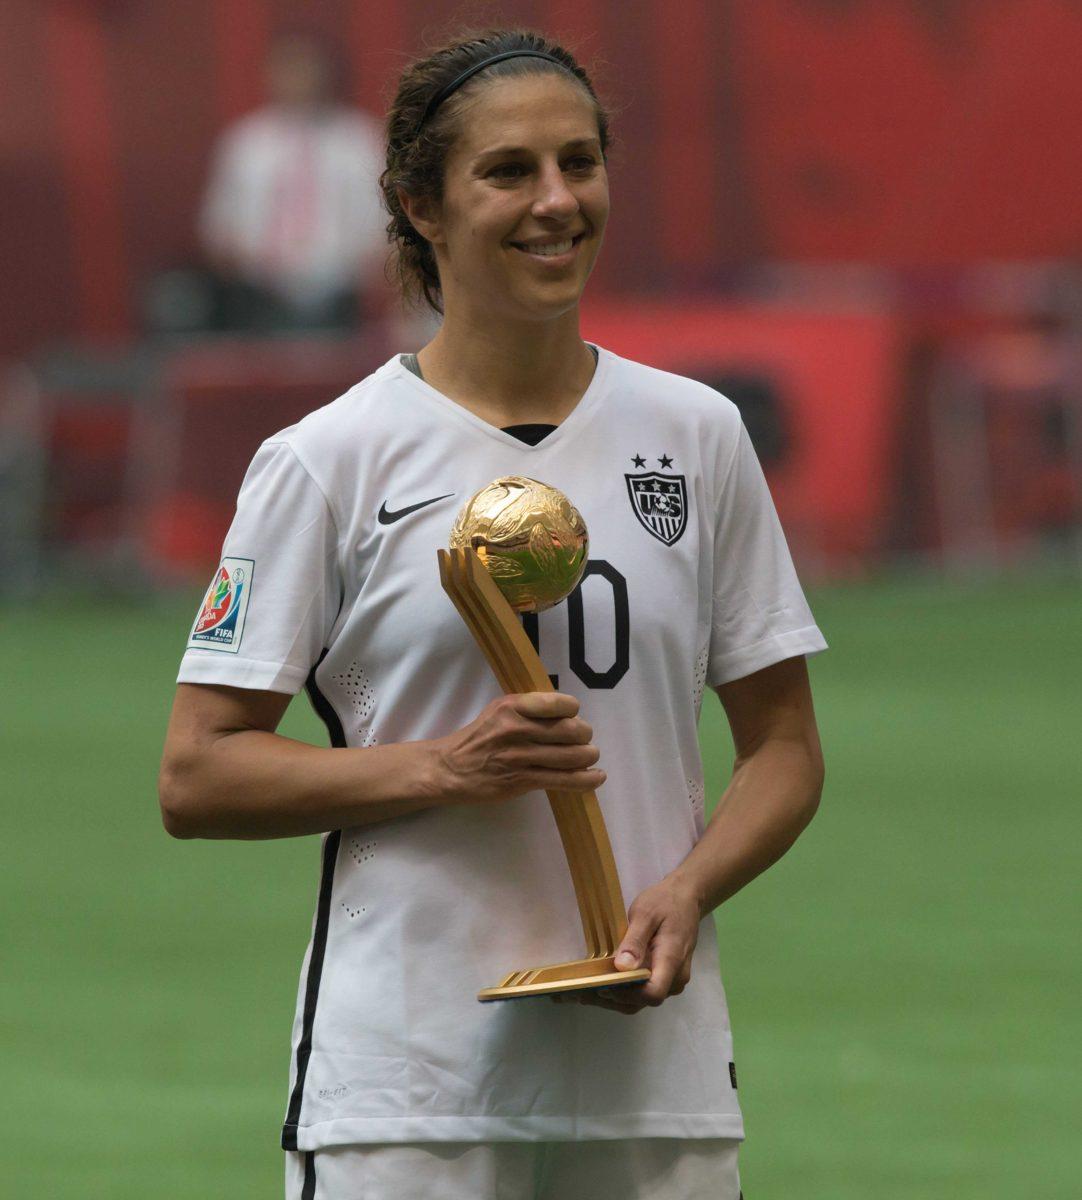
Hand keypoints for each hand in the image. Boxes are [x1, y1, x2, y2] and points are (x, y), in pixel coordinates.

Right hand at [434, 692, 604, 805]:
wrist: (450, 768)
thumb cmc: (479, 737)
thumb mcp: (499, 711)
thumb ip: (530, 708)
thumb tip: (569, 713)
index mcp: (513, 706)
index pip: (558, 703)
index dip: (573, 710)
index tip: (572, 716)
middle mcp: (518, 728)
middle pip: (571, 730)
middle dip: (585, 736)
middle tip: (583, 740)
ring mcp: (520, 756)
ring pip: (572, 756)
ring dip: (588, 757)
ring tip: (589, 757)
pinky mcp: (522, 780)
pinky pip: (564, 780)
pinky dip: (587, 779)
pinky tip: (596, 777)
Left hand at [550, 876, 702, 1013]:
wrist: (686, 898)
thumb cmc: (665, 902)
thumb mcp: (646, 913)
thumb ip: (635, 940)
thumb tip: (622, 967)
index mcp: (672, 960)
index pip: (653, 992)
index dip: (626, 995)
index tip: (602, 987)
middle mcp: (675, 978)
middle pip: (643, 1001)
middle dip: (611, 1001)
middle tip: (579, 994)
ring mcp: (671, 980)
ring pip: (641, 1000)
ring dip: (613, 999)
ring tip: (582, 993)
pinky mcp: (664, 977)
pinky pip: (643, 991)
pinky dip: (622, 992)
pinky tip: (601, 984)